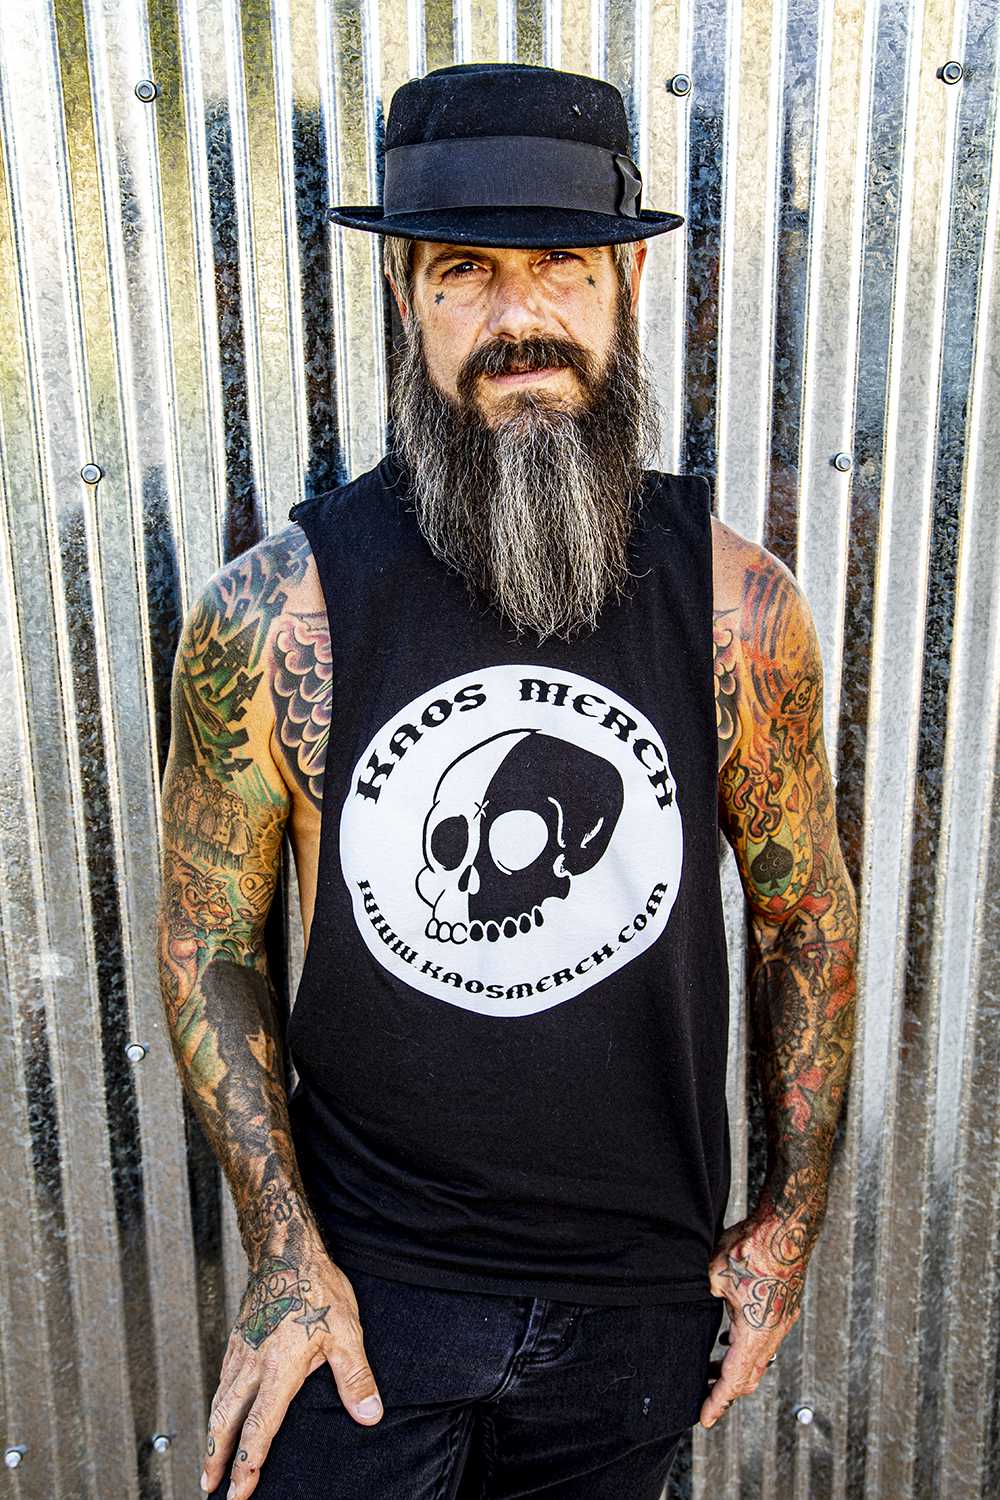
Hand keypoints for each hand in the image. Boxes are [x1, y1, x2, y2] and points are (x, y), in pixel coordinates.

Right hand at [201, 1238, 382, 1496]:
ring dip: (212, 1435)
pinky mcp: (236, 1338)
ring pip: (219, 1402)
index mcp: (278, 1368)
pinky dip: (216, 1406)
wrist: (286, 1250)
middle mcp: (252, 1363)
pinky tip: (220, 1412)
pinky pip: (221, 1381)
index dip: (248, 1463)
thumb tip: (369, 1414)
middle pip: (226, 1421)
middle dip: (217, 1458)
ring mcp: (240, 1350)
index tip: (240, 1492)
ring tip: (209, 1462)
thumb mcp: (346, 1332)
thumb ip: (355, 1377)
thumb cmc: (317, 1288)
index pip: (259, 1427)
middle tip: (209, 1486)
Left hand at [699, 1213, 804, 1430]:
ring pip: (758, 1359)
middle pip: (748, 1377)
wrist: (787, 1229)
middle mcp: (772, 1334)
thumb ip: (707, 1295)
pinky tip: (727, 1337)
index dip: (717, 1402)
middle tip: (704, 1397)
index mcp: (755, 1334)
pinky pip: (764, 1340)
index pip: (733, 1380)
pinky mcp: (783, 1308)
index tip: (704, 1418)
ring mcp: (781, 1322)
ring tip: (711, 1368)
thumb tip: (708, 1296)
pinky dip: (745, 1348)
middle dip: (725, 1392)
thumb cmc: (753, 1249)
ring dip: (736, 1368)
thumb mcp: (715, 1274)